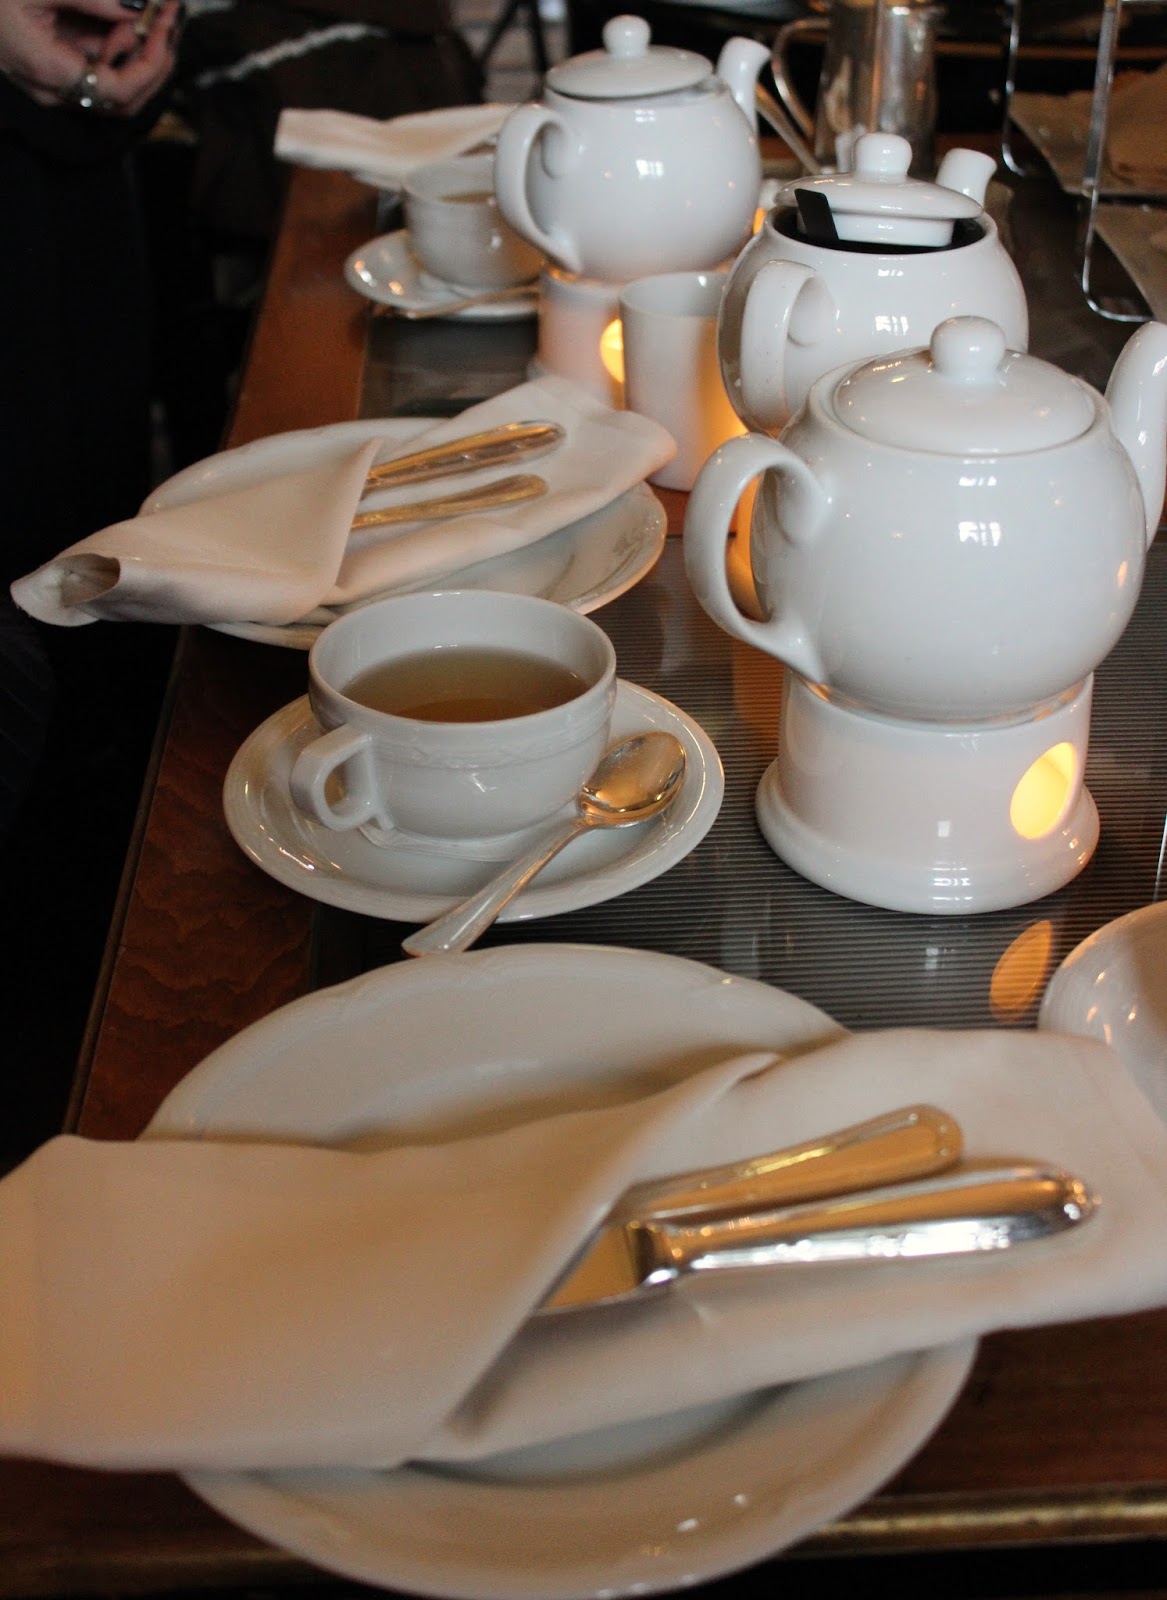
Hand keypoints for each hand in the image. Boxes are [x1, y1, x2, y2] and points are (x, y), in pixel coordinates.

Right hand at [0, 0, 180, 115]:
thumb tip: (135, 6)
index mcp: (49, 71)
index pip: (120, 91)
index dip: (151, 64)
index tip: (165, 25)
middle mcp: (54, 88)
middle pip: (124, 99)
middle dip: (154, 60)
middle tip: (167, 17)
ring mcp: (53, 82)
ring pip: (114, 86)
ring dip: (136, 53)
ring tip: (139, 12)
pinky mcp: (53, 69)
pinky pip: (96, 69)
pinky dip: (115, 46)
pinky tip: (116, 19)